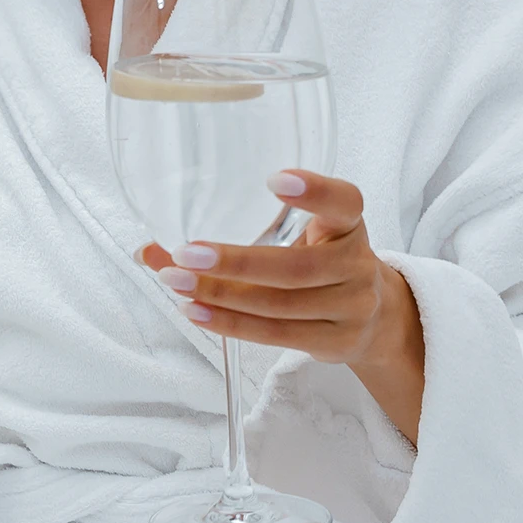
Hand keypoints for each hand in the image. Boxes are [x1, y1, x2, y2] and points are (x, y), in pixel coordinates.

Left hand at [140, 169, 424, 442]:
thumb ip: (236, 234)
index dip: (315, 191)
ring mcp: (352, 308)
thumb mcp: (295, 239)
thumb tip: (150, 248)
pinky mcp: (336, 342)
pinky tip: (197, 312)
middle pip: (297, 268)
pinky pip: (276, 336)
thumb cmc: (318, 264)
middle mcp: (357, 265)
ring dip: (222, 296)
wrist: (372, 319)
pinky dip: (231, 324)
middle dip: (236, 262)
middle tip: (187, 252)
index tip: (275, 180)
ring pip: (280, 306)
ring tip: (179, 284)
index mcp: (349, 225)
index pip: (344, 202)